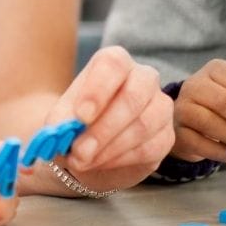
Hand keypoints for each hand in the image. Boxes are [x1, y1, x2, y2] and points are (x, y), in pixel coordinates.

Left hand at [45, 46, 174, 190]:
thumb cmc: (75, 123)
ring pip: (144, 124)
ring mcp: (159, 106)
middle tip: (78, 151)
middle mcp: (142, 78)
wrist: (88, 146)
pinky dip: (121, 159)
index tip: (80, 116)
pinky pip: (151, 148)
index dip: (97, 90)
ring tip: (83, 160)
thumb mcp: (60, 120)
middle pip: (133, 96)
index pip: (112, 65)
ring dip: (110, 148)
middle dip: (103, 128)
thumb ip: (60, 124)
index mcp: (114, 62)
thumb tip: (60, 134)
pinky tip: (101, 163)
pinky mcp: (166, 136)